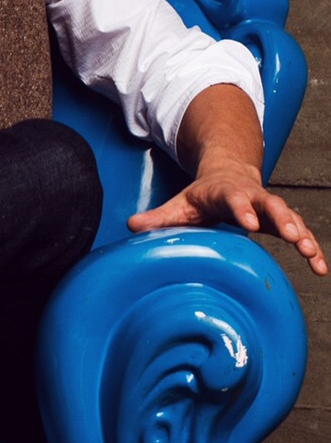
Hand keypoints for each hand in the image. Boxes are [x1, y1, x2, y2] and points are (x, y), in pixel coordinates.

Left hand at [128, 158, 327, 275]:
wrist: (228, 175)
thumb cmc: (203, 195)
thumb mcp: (180, 203)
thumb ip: (159, 216)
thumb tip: (130, 225)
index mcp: (225, 192)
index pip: (234, 198)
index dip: (241, 209)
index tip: (249, 223)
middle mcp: (253, 197)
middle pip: (271, 204)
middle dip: (282, 219)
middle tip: (292, 236)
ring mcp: (271, 207)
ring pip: (291, 217)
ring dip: (302, 234)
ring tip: (310, 254)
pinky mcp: (283, 221)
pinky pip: (302, 233)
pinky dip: (312, 249)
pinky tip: (321, 268)